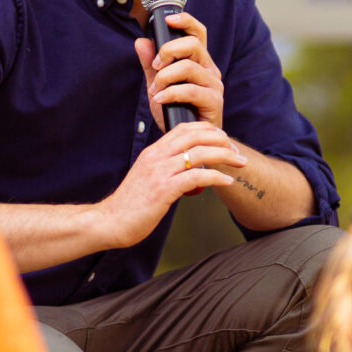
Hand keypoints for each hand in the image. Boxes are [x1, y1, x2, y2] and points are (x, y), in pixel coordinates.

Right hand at [97, 121, 245, 248]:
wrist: (110, 222)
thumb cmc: (130, 205)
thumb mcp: (147, 178)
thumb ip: (164, 169)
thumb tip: (185, 170)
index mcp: (153, 152)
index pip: (183, 129)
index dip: (207, 130)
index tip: (223, 139)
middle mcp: (156, 157)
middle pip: (195, 136)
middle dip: (221, 140)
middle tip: (237, 150)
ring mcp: (160, 172)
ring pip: (200, 154)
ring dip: (225, 156)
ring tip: (240, 163)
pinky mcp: (164, 190)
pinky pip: (197, 177)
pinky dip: (216, 177)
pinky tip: (227, 181)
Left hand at [134, 11, 223, 131]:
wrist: (191, 144)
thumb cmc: (176, 112)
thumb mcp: (158, 85)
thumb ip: (150, 64)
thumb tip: (141, 41)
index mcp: (199, 62)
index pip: (198, 33)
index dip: (185, 21)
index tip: (168, 19)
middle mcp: (210, 70)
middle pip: (193, 44)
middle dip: (168, 51)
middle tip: (155, 66)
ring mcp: (214, 86)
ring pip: (189, 67)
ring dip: (165, 77)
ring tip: (154, 90)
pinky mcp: (215, 102)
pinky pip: (190, 90)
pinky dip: (170, 93)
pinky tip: (159, 100)